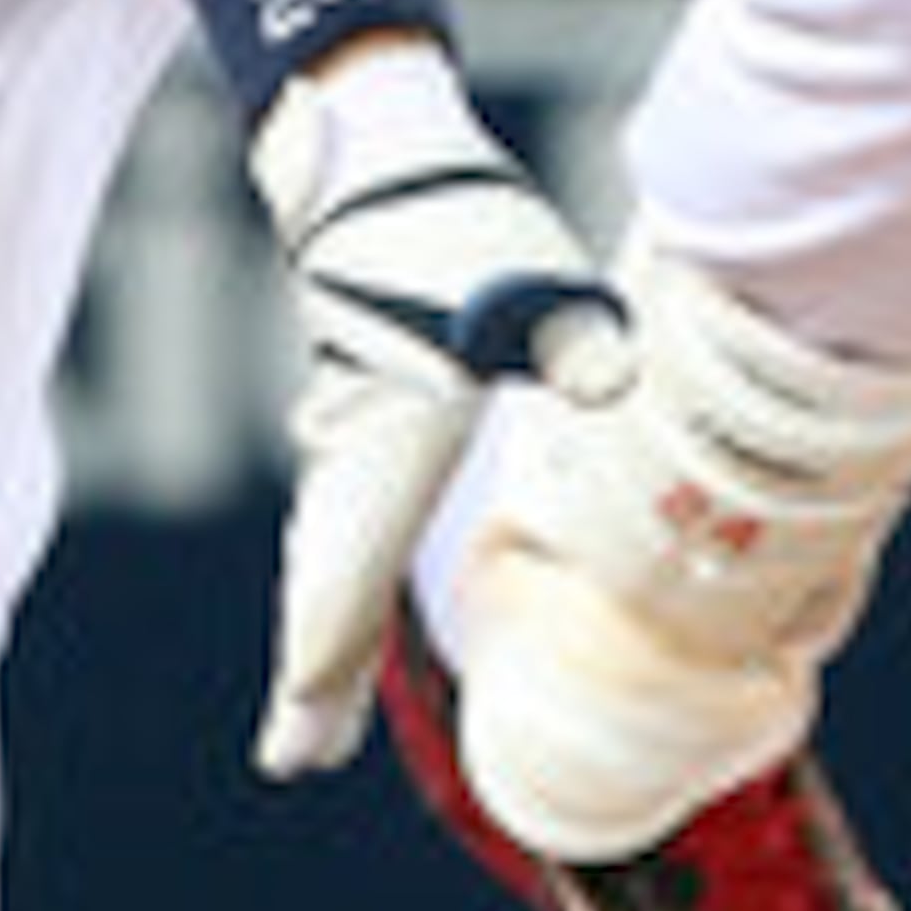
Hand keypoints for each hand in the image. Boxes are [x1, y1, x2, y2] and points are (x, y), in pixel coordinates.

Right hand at [247, 39, 627, 780]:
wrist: (372, 153)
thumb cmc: (451, 221)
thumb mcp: (527, 282)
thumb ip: (575, 341)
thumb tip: (615, 384)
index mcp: (395, 446)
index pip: (348, 582)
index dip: (322, 674)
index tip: (295, 754)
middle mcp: (352, 456)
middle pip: (324, 588)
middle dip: (315, 675)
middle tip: (295, 757)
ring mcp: (345, 434)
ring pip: (328, 556)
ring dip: (325, 630)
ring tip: (316, 713)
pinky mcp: (358, 406)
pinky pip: (344, 518)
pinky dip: (339, 575)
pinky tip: (352, 596)